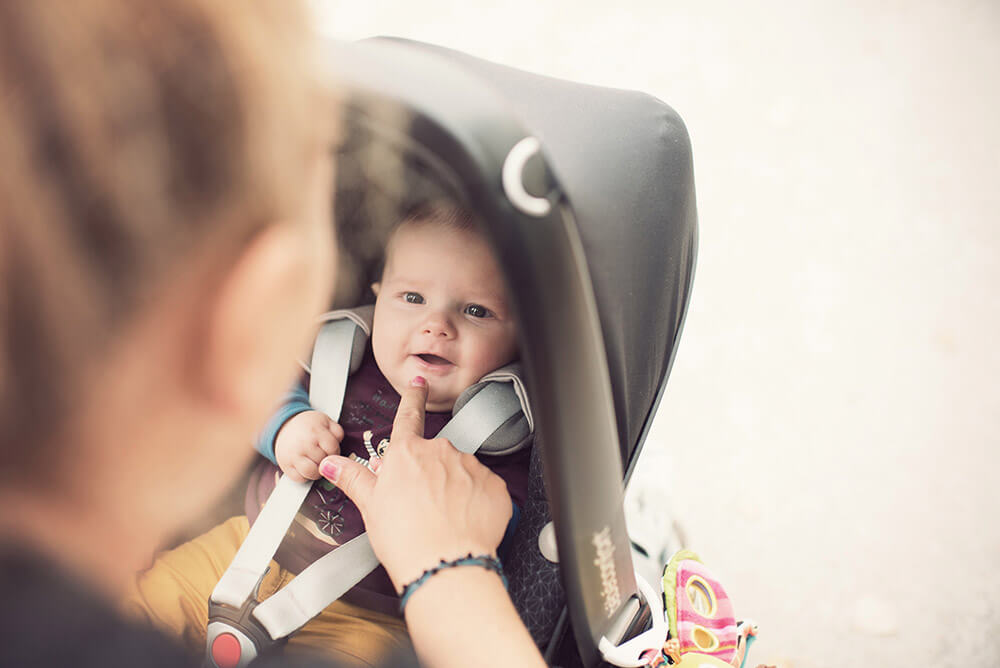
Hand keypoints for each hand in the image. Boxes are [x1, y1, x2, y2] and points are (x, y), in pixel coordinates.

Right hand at [274, 410, 343, 481]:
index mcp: (316, 431)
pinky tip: (307, 467)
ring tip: (317, 463)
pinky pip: (300, 479)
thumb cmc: (308, 427)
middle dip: (327, 461)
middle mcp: (304, 443)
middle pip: (324, 462)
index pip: (333, 449)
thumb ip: (337, 431)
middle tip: (323, 456)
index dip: (335, 452)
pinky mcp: (285, 465)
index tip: (332, 451)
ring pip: (312, 473)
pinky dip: (305, 476)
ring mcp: (293, 455)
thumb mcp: (326, 422)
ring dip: (318, 471)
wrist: (284, 427)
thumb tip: (341, 442)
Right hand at [318, 376, 511, 591]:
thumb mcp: (370, 506)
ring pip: (460, 471)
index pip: (409, 415)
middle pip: (434, 455)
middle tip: (420, 504)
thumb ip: (353, 478)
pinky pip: (483, 488)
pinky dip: (475, 502)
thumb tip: (331, 463)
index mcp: (407, 453)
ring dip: (453, 487)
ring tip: (443, 518)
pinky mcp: (494, 485)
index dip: (413, 397)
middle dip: (429, 473)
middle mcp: (441, 451)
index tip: (419, 384)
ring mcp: (470, 466)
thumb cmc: (404, 539)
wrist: (445, 565)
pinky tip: (464, 521)